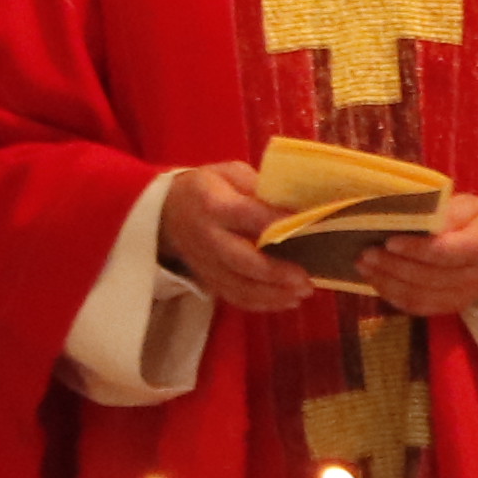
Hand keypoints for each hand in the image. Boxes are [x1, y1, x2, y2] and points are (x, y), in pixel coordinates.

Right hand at [160, 164, 315, 315]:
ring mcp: (206, 262)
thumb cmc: (209, 188)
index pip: (248, 215)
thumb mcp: (231, 174)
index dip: (278, 223)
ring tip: (303, 292)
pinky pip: (234, 296)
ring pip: (239, 286)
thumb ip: (260, 189)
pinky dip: (262, 303)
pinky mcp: (208, 279)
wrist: (168, 211)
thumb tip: (297, 208)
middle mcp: (208, 237)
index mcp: (214, 205)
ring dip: (273, 294)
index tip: (309, 228)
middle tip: (306, 278)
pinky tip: (287, 300)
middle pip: (241, 260)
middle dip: (276, 272)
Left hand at [352, 194, 477, 322]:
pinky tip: (377, 281)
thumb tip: (410, 218)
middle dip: (393, 266)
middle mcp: (477, 277)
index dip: (416, 250)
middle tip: (366, 252)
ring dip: (388, 283)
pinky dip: (394, 296)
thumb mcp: (471, 206)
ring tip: (364, 266)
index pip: (446, 253)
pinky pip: (420, 308)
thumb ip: (444, 213)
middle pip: (429, 277)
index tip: (389, 241)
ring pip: (421, 296)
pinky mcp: (453, 306)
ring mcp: (465, 296)